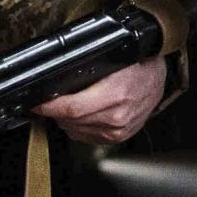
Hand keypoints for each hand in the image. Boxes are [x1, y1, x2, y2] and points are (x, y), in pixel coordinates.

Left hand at [34, 55, 167, 149]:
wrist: (159, 78)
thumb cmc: (139, 65)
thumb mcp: (114, 59)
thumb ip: (87, 70)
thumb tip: (58, 80)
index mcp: (116, 95)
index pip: (72, 108)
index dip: (49, 107)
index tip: (37, 104)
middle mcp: (117, 117)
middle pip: (71, 121)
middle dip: (55, 112)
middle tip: (48, 102)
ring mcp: (118, 130)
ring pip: (76, 131)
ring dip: (65, 121)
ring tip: (64, 107)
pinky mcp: (118, 138)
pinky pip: (87, 137)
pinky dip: (77, 128)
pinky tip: (79, 117)